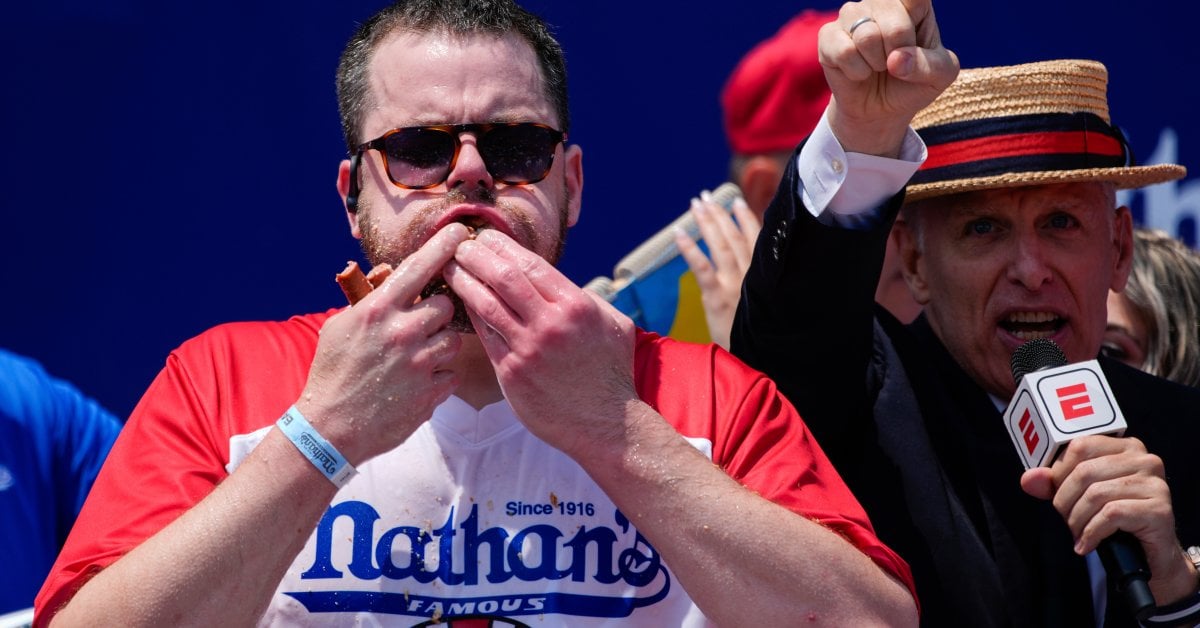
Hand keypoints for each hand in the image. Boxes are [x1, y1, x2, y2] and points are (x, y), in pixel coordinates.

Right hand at [297, 223, 471, 463]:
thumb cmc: (332, 372)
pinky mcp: (430, 392)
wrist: (329, 428)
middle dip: (438, 313)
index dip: (443, 246)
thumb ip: (371, 300)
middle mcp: (402, 332)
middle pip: (446, 306)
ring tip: (414, 359)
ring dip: (439, 346)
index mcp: (378, 310)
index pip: (419, 267)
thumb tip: (393, 275)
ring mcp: (419, 363)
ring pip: (453, 340)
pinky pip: (451, 373)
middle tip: (420, 326)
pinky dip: (438, 377)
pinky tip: (415, 384)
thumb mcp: (340, 326)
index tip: (462, 232)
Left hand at [444, 229, 638, 456]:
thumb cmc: (611, 372)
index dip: (502, 246)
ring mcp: (528, 349)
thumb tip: (560, 281)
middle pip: (503, 277)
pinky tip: (460, 302)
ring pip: (486, 304)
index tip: (486, 236)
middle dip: (477, 255)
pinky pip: (485, 336)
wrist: (605, 424)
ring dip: (464, 281)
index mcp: (576, 306)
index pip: (530, 264)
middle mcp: (550, 324)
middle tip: (460, 245)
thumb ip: (587, 299)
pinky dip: (471, 315)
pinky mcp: (511, 374)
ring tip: (449, 267)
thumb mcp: (614, 325)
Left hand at [673, 193, 760, 348]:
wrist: (760, 360)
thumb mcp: (768, 307)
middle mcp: (751, 276)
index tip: (737, 202)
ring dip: (708, 222)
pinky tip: (679, 233)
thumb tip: (754, 272)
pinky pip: (702, 268)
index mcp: (764, 277)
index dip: (746, 219)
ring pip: (720, 246)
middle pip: (735, 237)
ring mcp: (734, 285)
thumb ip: (761, 286)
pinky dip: (690, 249)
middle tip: (706, 196)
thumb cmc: (763, 336)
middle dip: (720, 214)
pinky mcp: (717, 298)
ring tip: (697, 204)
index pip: (757, 240)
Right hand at [819, 0, 958, 155]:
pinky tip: (859, 72)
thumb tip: (896, 60)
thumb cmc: (913, 84)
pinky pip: (844, 51)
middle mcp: (881, 2)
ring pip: (867, 36)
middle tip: (896, 62)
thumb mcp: (939, 77)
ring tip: (877, 66)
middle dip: (900, 55)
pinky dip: (857, 72)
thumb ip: (929, 65)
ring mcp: (852, 15)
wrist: (880, 109)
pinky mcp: (828, 35)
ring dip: (876, 63)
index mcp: (913, 3)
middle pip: (896, 23)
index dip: (916, 22)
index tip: (914, 40)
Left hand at [1021, 435, 1195, 603]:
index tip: (1056, 495)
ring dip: (1077, 520)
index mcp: (1124, 447)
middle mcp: (1144, 460)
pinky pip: (1111, 515)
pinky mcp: (1159, 510)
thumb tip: (1028, 479)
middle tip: (1066, 520)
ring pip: (1096, 494)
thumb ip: (1053, 484)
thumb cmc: (1115, 522)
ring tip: (1077, 533)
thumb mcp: (1079, 498)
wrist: (1151, 558)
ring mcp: (1155, 484)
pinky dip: (1091, 532)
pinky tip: (1087, 544)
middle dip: (1065, 501)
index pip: (1080, 446)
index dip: (1059, 473)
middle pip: (1085, 472)